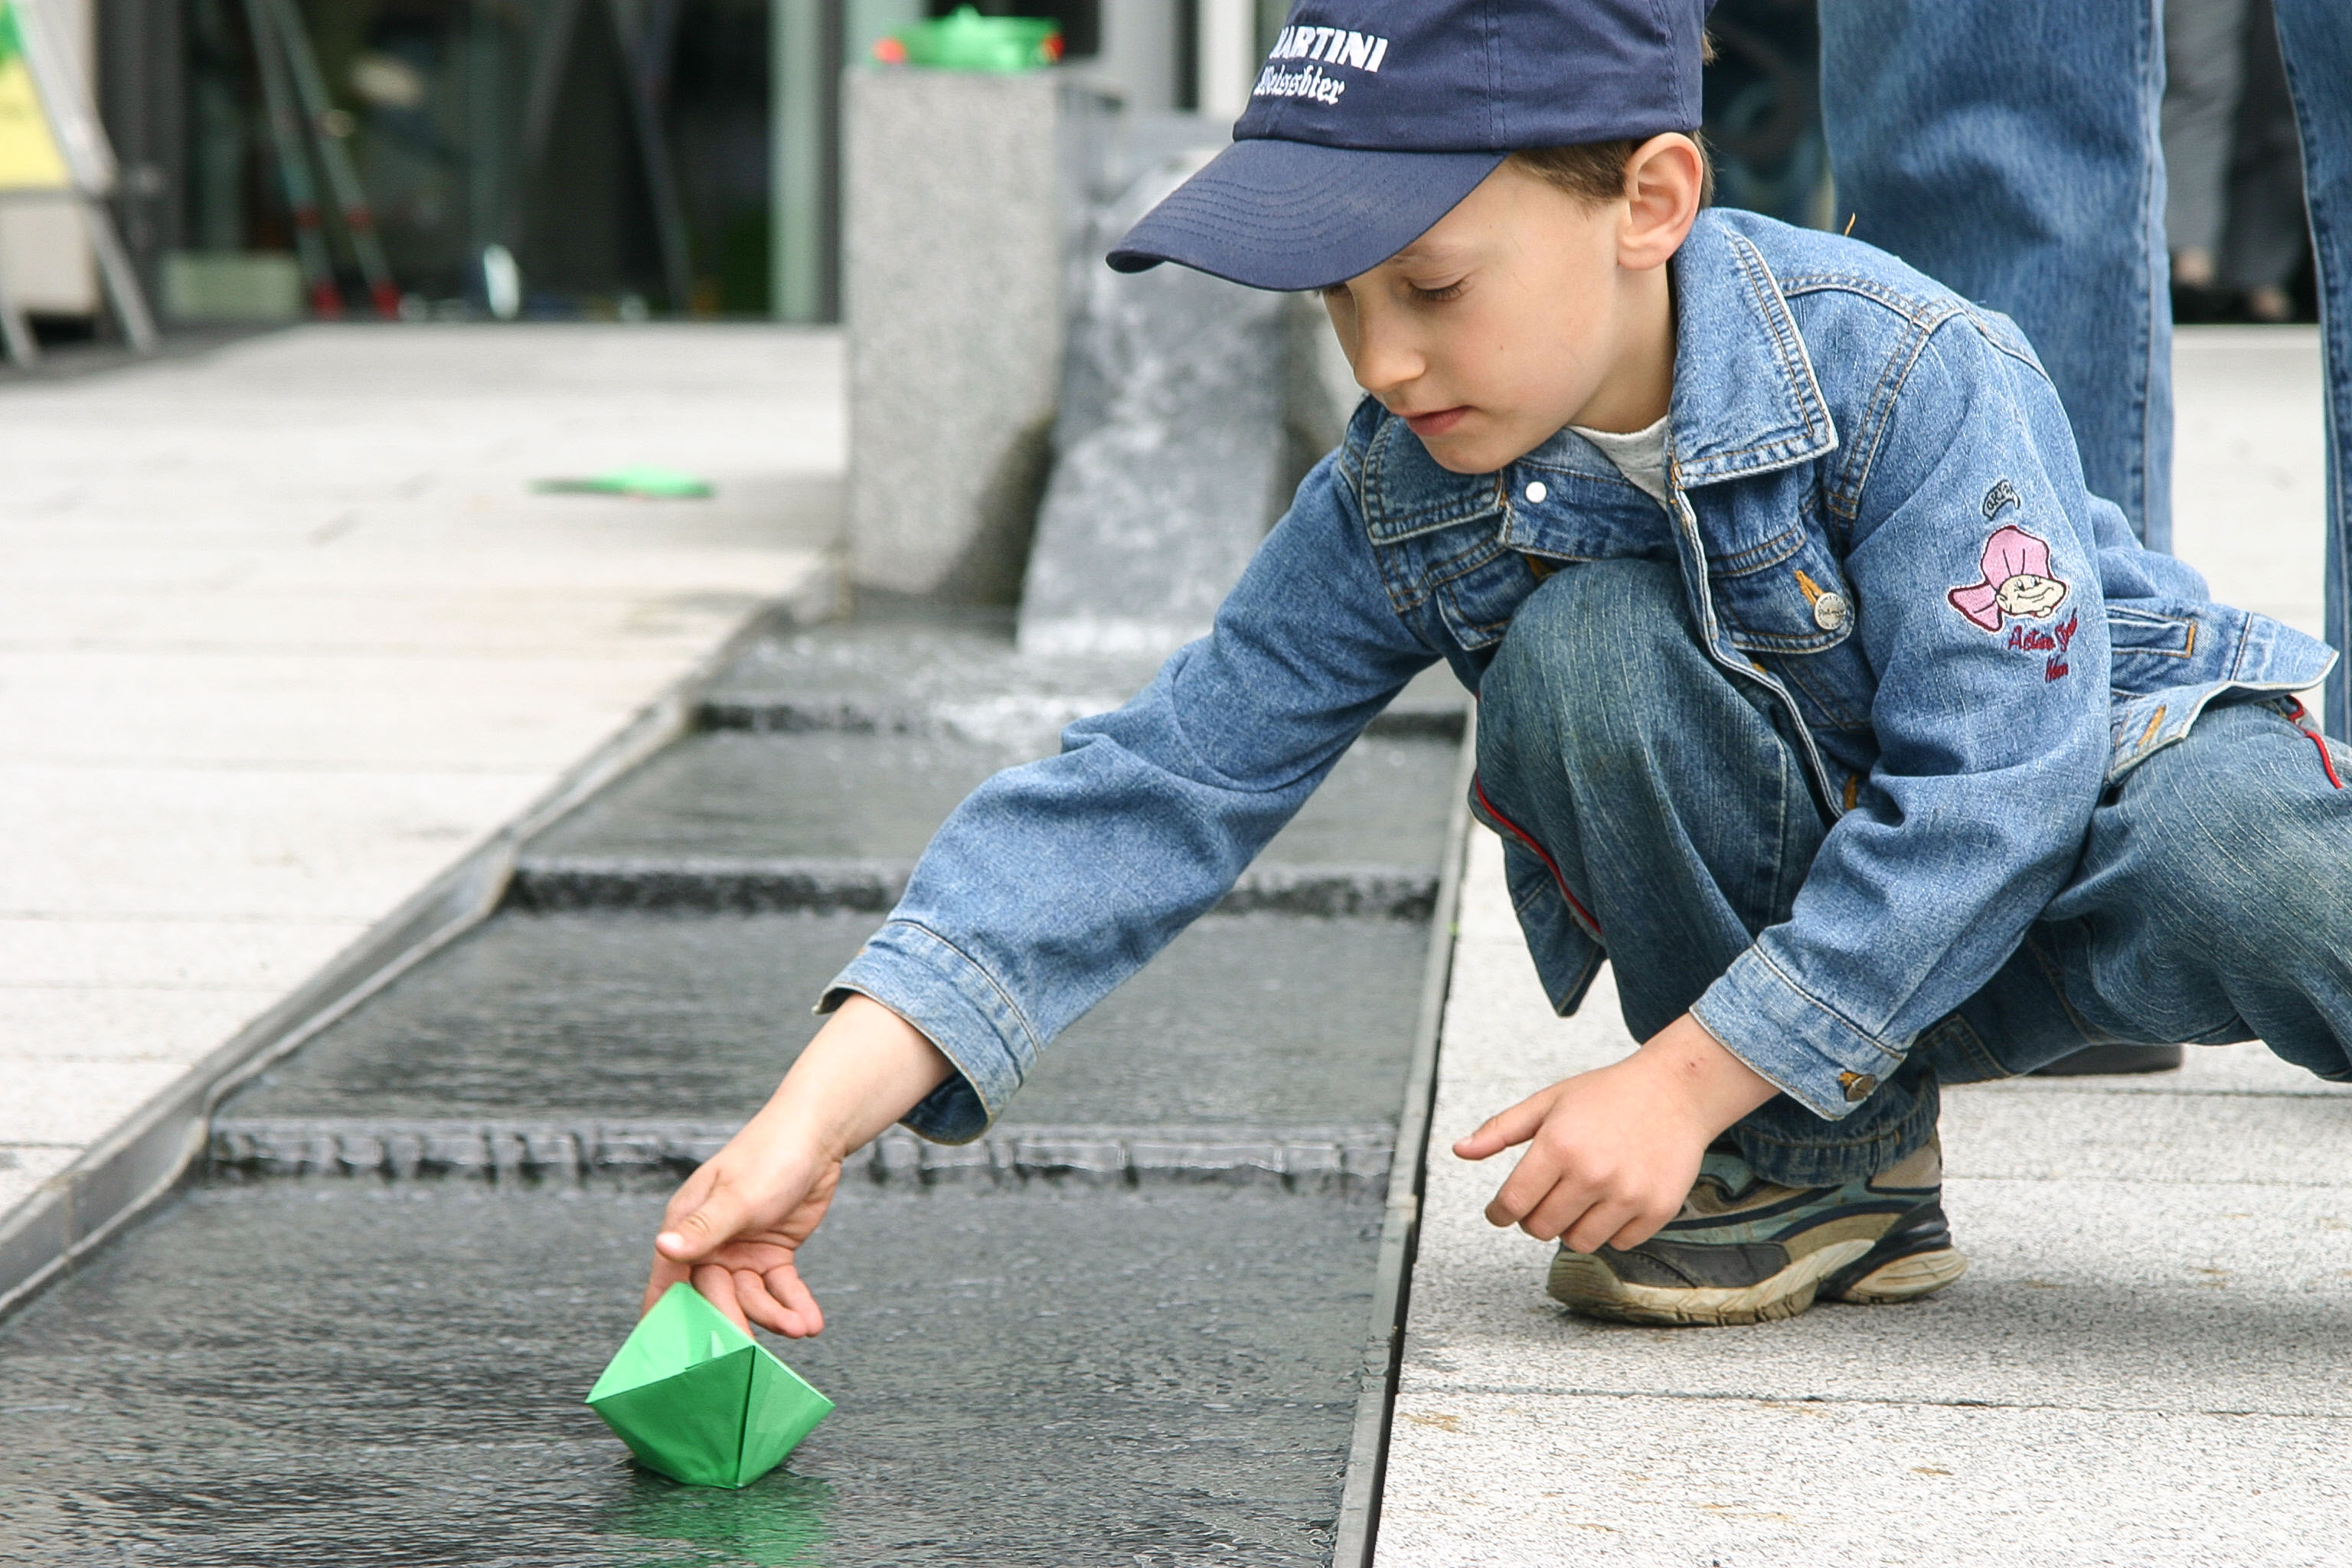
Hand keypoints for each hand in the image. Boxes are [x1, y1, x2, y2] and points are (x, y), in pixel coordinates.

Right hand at [644, 993, 953, 1334]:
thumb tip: (663, 1247)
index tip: (668, 1364)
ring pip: (752, 1298)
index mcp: (687, 1228)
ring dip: (776, 1315)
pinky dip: (795, 1305)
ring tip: (802, 1328)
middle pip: (715, 1298)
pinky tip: (811, 1322)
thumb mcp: (738, 1196)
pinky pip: (780, 1288)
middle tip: (751, 1356)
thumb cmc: (768, 1155)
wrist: (817, 1136)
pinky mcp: (772, 1255)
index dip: (666, 1323)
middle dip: (735, 1324)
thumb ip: (704, 1229)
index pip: (668, 1284)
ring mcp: (742, 1252)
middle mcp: (710, 1245)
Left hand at [1451, 1012, 1776, 1253]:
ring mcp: (1628, 1194)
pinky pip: (1619, 1243)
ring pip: (1579, 1242)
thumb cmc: (1607, 1095)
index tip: (1499, 1213)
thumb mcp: (1549, 1101)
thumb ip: (1501, 1130)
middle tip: (1543, 1199)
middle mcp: (1592, 1173)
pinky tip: (1613, 1200)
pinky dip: (1610, 1229)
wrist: (1676, 1091)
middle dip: (1534, 1219)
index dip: (1499, 1213)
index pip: (1513, 1203)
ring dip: (1571, 1226)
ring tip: (1579, 1198)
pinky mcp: (1657, 1209)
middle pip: (1541, 1228)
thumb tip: (1459, 1150)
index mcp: (1558, 1145)